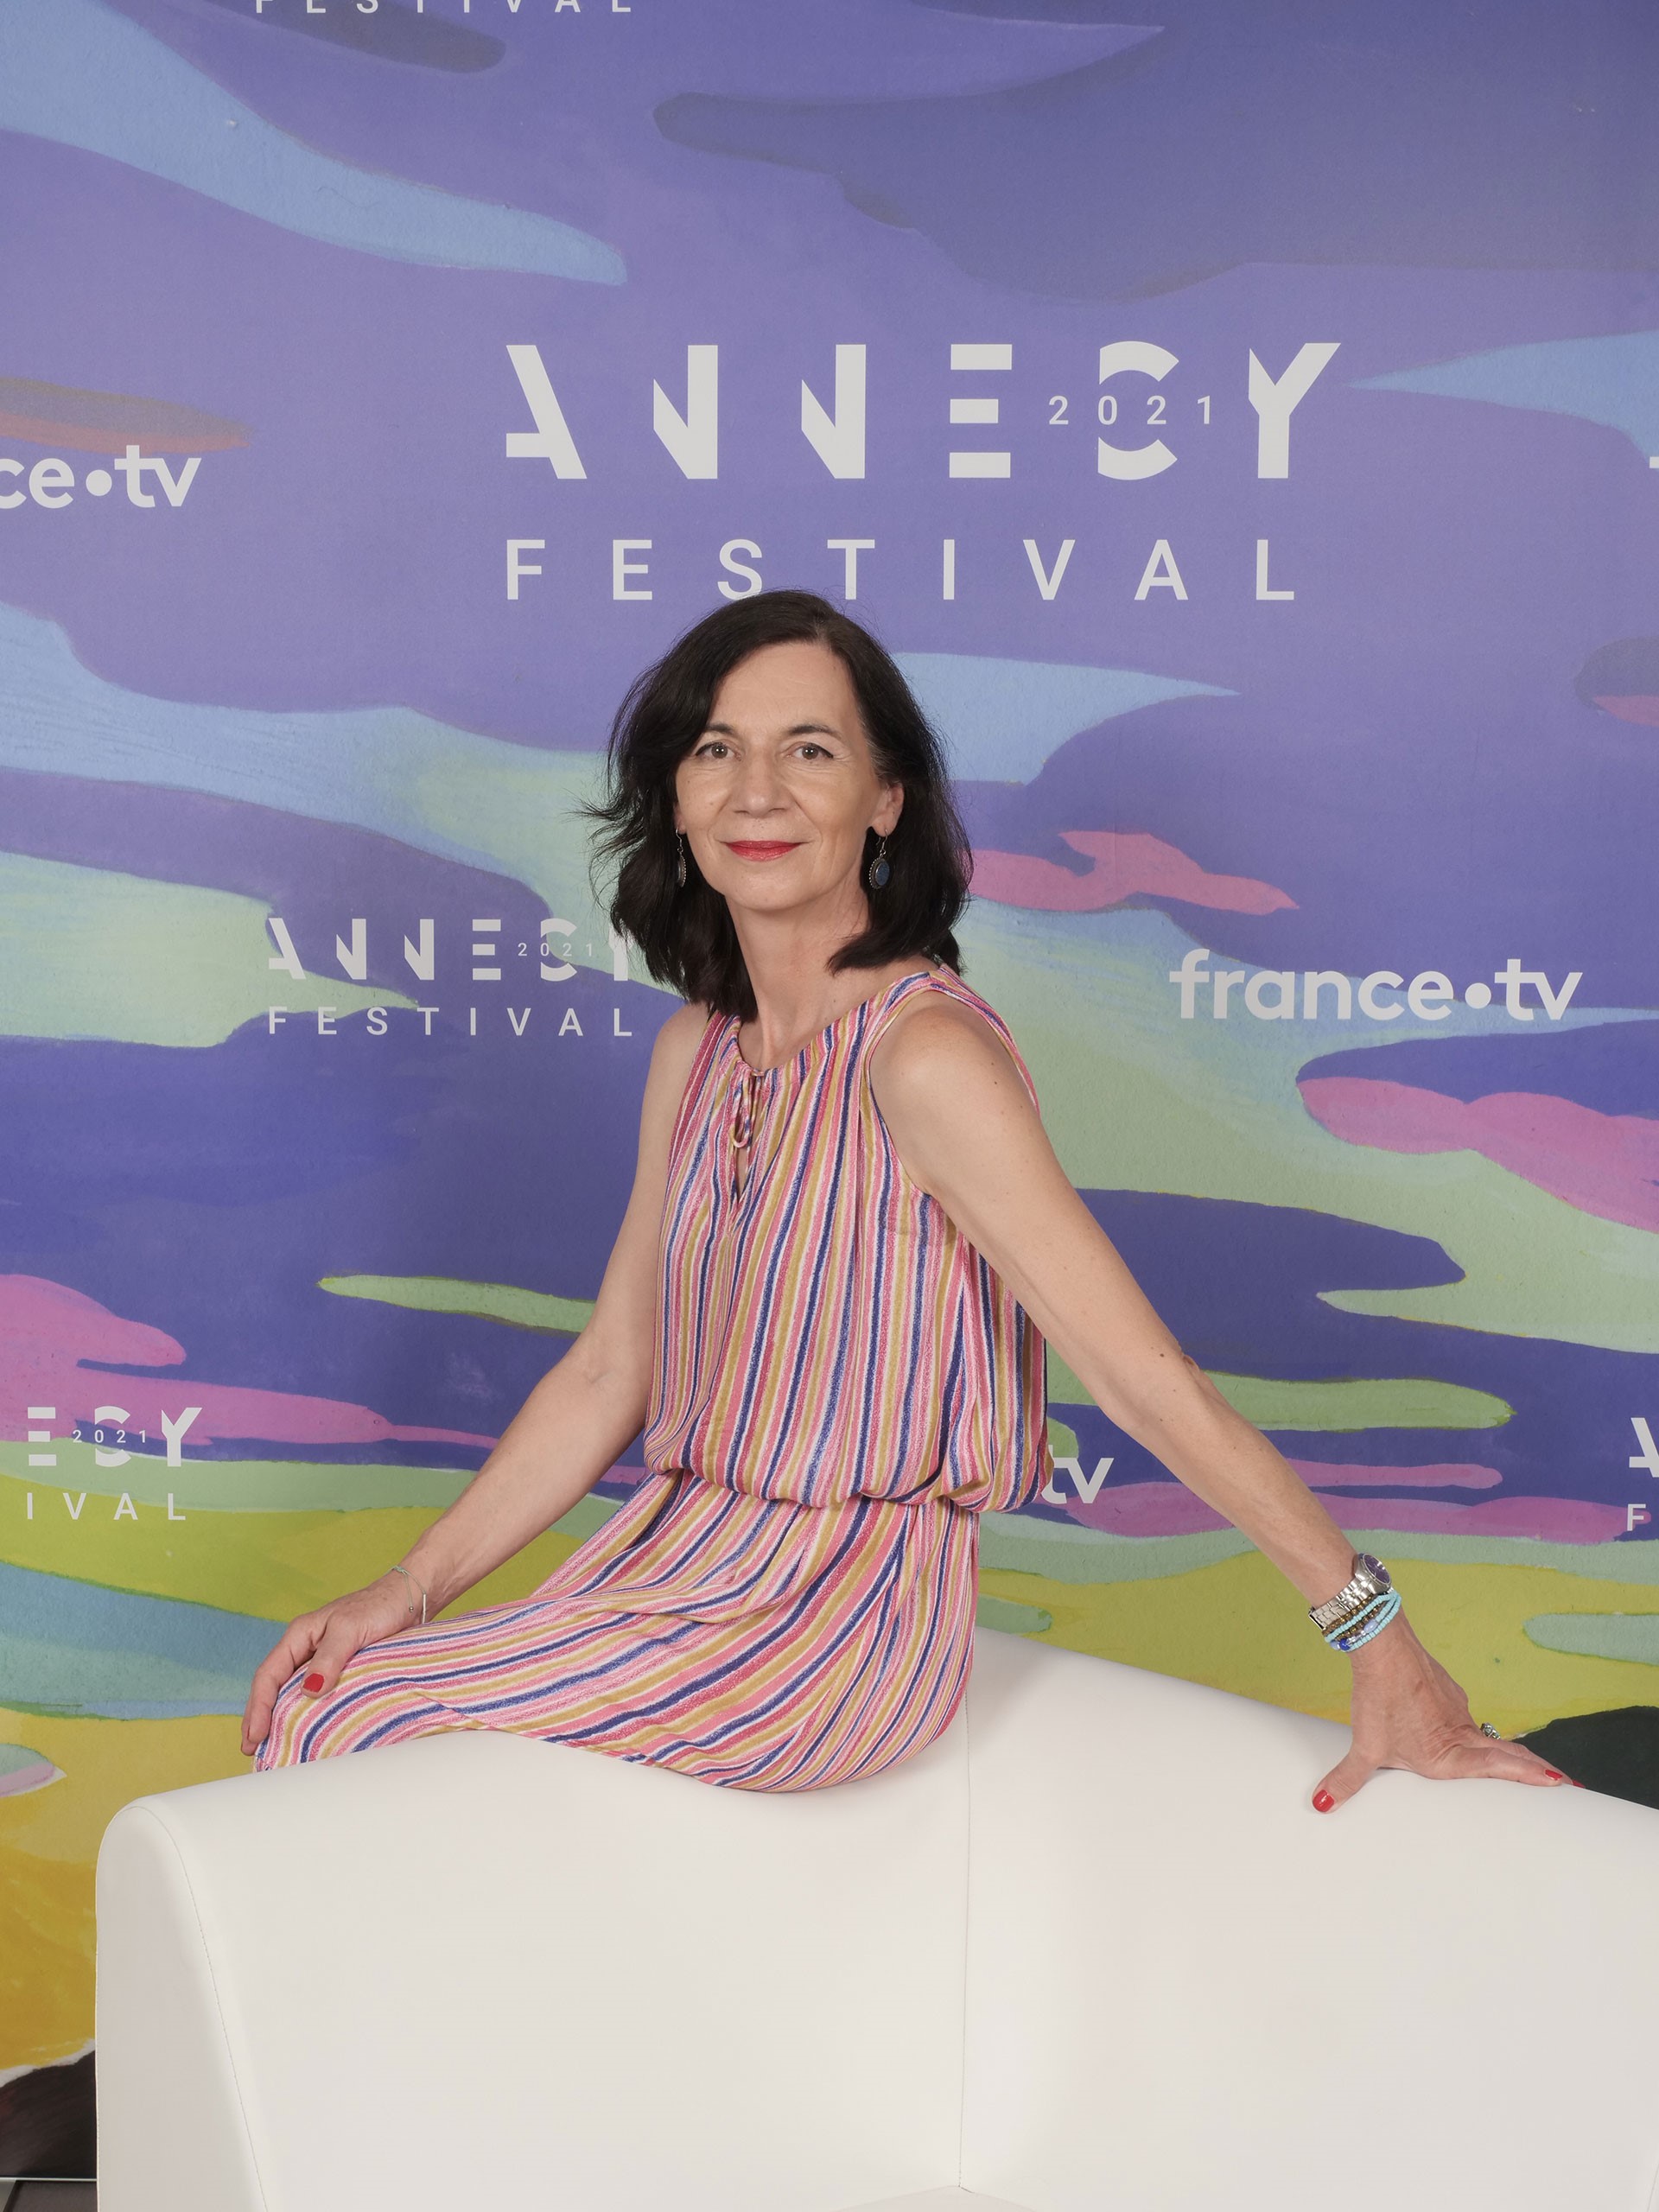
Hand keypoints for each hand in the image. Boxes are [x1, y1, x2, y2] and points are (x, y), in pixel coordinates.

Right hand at [240, 1572, 419, 1757]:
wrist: (410, 1599)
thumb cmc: (379, 1607)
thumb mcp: (351, 1629)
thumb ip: (329, 1658)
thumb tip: (309, 1690)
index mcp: (300, 1636)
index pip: (269, 1675)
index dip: (258, 1707)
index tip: (255, 1736)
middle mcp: (305, 1650)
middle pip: (273, 1687)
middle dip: (260, 1718)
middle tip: (253, 1750)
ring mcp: (321, 1661)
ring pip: (292, 1693)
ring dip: (280, 1718)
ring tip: (272, 1747)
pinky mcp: (340, 1671)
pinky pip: (315, 1696)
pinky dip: (305, 1714)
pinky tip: (305, 1732)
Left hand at [1311, 1611, 1573, 1810]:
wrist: (1382, 1647)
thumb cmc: (1378, 1699)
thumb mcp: (1364, 1748)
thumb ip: (1347, 1780)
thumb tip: (1321, 1804)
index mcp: (1448, 1754)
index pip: (1498, 1767)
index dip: (1529, 1775)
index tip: (1560, 1782)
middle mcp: (1461, 1733)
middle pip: (1506, 1752)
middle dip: (1532, 1768)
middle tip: (1562, 1781)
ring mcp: (1457, 1709)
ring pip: (1486, 1734)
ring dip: (1505, 1750)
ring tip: (1524, 1766)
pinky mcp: (1446, 1691)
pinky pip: (1463, 1716)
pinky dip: (1471, 1728)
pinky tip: (1464, 1734)